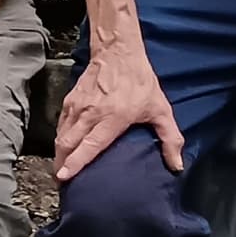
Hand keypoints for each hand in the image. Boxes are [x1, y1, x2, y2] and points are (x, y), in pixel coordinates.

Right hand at [53, 37, 185, 182]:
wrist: (119, 52)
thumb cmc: (140, 82)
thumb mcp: (161, 109)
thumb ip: (170, 139)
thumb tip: (177, 166)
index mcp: (112, 118)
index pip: (89, 145)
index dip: (75, 163)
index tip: (64, 177)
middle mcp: (90, 114)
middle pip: (68, 144)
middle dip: (61, 165)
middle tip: (60, 183)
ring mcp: (78, 106)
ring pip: (61, 135)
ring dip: (58, 155)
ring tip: (59, 171)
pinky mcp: (70, 100)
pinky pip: (61, 124)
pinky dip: (59, 139)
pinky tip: (62, 148)